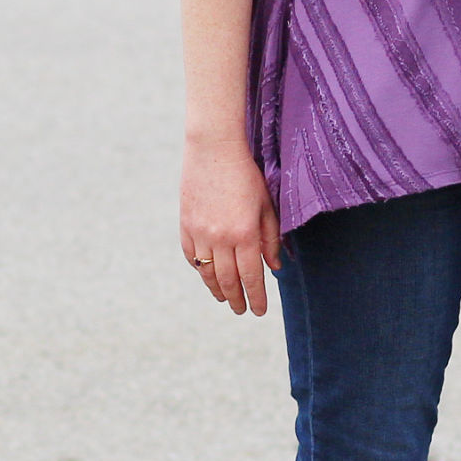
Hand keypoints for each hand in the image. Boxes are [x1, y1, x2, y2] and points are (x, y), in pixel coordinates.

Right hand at [180, 138, 282, 314]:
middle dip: (237, 299)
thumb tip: (275, 268)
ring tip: (225, 299)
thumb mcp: (266, 205)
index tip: (259, 311)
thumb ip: (271, 238)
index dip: (256, 297)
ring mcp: (199, 232)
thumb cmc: (247, 175)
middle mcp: (221, 238)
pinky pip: (190, 255)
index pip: (252, 276)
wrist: (213, 149)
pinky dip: (199, 269)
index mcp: (245, 233)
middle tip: (242, 310)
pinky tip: (207, 275)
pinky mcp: (185, 224)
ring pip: (207, 273)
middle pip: (228, 280)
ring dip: (217, 290)